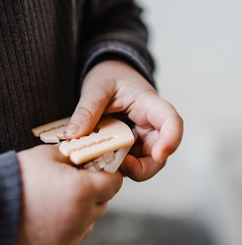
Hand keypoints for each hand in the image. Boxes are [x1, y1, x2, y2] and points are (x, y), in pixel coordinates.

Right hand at [15, 145, 122, 244]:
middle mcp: (82, 216)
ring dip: (87, 206)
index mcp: (83, 190)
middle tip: (80, 179)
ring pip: (93, 217)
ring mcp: (72, 233)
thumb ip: (75, 154)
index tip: (103, 169)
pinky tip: (58, 210)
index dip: (109, 173)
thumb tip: (87, 154)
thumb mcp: (50, 154)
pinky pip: (79, 231)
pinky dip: (75, 221)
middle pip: (104, 200)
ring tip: (66, 195)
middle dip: (97, 188)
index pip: (114, 183)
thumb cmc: (20, 177)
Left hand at [64, 60, 182, 180]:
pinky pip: (127, 161)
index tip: (160, 154)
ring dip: (126, 168)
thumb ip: (86, 110)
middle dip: (144, 167)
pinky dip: (115, 165)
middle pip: (159, 153)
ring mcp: (140, 138)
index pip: (171, 121)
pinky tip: (98, 160)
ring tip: (101, 162)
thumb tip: (73, 135)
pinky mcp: (129, 146)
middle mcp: (149, 125)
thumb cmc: (109, 76)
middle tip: (120, 167)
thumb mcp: (96, 88)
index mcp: (149, 104)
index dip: (171, 139)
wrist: (109, 77)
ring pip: (143, 162)